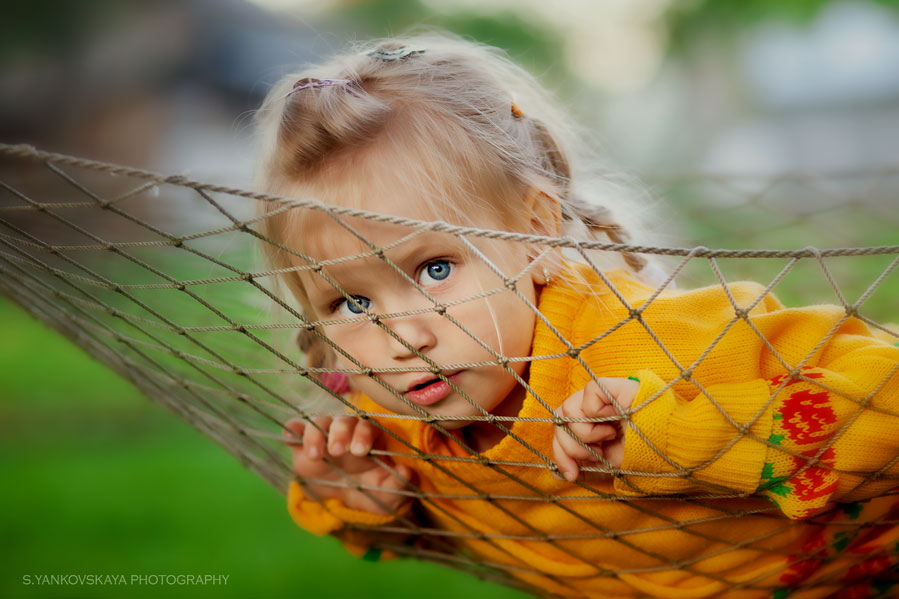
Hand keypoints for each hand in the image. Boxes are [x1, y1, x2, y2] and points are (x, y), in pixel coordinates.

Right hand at [283, 416, 414, 514]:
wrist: (346, 501)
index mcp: (370, 440)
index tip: (359, 452)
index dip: (364, 435)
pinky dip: (291, 430)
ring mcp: (324, 437)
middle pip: (344, 421)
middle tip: (338, 451)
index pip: (368, 427)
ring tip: (315, 455)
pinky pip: (295, 429)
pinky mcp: (303, 446)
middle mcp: (348, 433)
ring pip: (320, 422)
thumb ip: (397, 484)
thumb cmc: (371, 492)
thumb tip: (406, 471)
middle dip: (341, 433)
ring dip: (316, 434)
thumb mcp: (387, 495)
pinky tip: (288, 437)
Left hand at [552, 378, 638, 481]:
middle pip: (559, 423)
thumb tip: (554, 473)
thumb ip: (581, 465)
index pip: (560, 434)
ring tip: (609, 435)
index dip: (561, 454)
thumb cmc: (642, 453)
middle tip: (597, 452)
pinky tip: (615, 419)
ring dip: (587, 432)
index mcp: (589, 426)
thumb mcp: (606, 465)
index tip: (572, 474)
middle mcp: (591, 410)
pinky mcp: (610, 385)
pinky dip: (597, 412)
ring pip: (567, 411)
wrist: (669, 447)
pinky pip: (588, 395)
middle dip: (573, 447)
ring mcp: (600, 397)